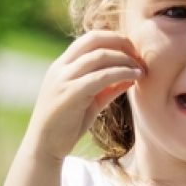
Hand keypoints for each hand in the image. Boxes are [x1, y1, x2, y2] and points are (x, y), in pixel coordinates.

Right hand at [23, 31, 144, 162]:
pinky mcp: (70, 93)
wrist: (44, 146)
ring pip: (100, 56)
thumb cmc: (67, 124)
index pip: (90, 39)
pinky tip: (134, 77)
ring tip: (142, 69)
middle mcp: (61, 67)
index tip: (134, 51)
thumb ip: (108, 88)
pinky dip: (121, 73)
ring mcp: (64, 78)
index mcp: (62, 65)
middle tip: (141, 55)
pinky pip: (101, 76)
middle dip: (122, 42)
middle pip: (94, 39)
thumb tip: (131, 77)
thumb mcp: (90, 102)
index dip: (115, 39)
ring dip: (125, 60)